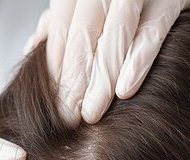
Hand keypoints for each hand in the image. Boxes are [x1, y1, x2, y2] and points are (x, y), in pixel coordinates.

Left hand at [24, 0, 189, 124]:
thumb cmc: (143, 0)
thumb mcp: (101, 6)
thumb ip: (68, 21)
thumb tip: (33, 46)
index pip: (63, 27)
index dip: (55, 68)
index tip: (53, 107)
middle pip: (83, 32)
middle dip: (73, 78)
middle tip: (67, 119)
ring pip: (115, 32)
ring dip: (101, 77)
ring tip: (91, 115)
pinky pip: (156, 28)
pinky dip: (139, 59)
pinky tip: (126, 90)